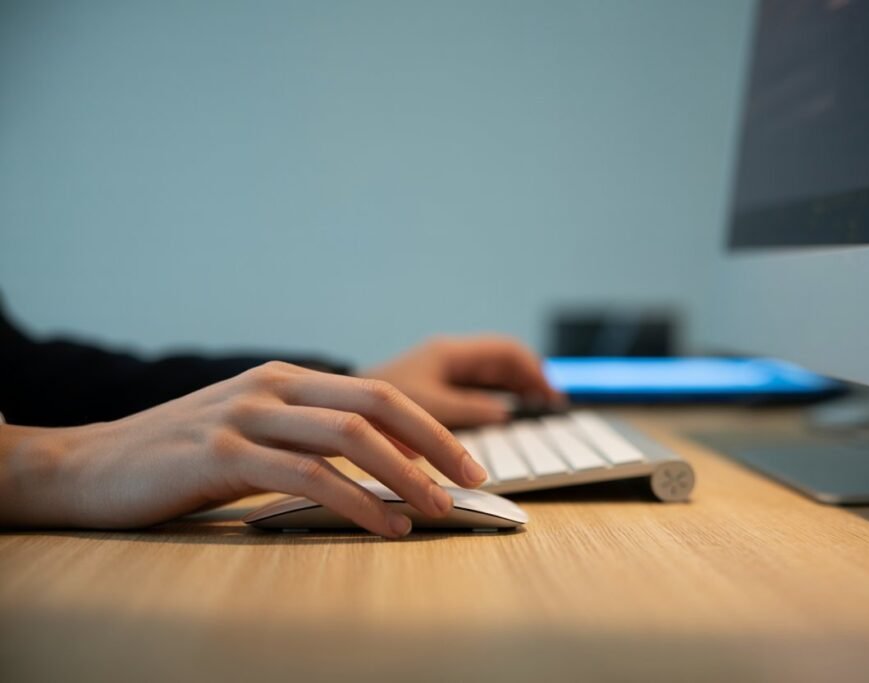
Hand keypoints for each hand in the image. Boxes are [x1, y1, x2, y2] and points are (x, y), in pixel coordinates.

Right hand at [0, 362, 488, 536]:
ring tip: (441, 508)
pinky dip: (356, 501)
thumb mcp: (249, 431)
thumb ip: (303, 435)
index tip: (467, 462)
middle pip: (377, 405)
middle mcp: (272, 387)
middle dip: (435, 444)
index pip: (378, 394)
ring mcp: (245, 416)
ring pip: (348, 438)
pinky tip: (385, 524)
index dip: (431, 427)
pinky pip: (306, 476)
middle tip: (473, 480)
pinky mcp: (220, 453)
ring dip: (405, 476)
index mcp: (285, 378)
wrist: (89, 466)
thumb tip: (376, 462)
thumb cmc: (177, 458)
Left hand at [361, 335, 562, 427]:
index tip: (552, 394)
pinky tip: (501, 418)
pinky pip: (473, 390)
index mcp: (448, 353)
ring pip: (488, 377)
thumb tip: (504, 412)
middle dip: (529, 380)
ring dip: (514, 391)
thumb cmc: (372, 405)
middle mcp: (446, 358)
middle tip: (552, 404)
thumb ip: (468, 410)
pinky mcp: (431, 389)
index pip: (505, 352)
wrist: (335, 409)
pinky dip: (494, 401)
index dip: (534, 370)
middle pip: (501, 363)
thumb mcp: (427, 409)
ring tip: (536, 411)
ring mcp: (439, 372)